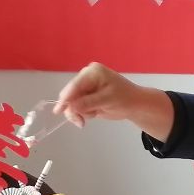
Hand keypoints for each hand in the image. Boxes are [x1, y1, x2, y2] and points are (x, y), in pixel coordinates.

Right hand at [52, 63, 174, 138]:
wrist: (134, 105)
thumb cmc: (124, 99)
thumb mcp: (107, 100)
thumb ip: (88, 103)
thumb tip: (71, 107)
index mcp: (92, 72)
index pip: (75, 85)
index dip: (66, 98)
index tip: (59, 110)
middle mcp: (86, 77)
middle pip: (70, 94)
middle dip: (74, 109)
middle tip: (80, 121)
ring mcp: (86, 87)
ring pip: (72, 103)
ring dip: (79, 113)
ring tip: (93, 115)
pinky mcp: (86, 97)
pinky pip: (77, 107)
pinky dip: (83, 113)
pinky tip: (94, 113)